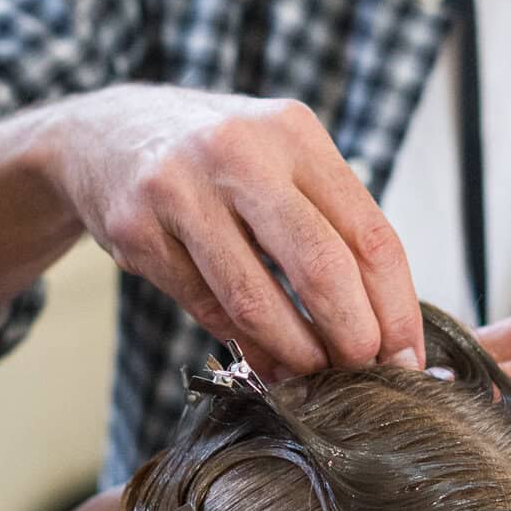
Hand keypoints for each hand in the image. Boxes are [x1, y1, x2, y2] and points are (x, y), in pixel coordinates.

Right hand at [36, 85, 422, 376]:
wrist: (104, 134)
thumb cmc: (218, 158)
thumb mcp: (279, 159)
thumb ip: (330, 226)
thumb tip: (385, 327)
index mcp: (294, 132)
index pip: (370, 233)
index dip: (397, 307)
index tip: (407, 356)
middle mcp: (240, 152)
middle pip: (322, 267)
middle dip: (352, 338)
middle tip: (364, 376)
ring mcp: (180, 189)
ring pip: (255, 299)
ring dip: (294, 353)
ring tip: (313, 377)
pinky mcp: (135, 229)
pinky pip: (204, 306)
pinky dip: (241, 342)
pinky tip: (262, 357)